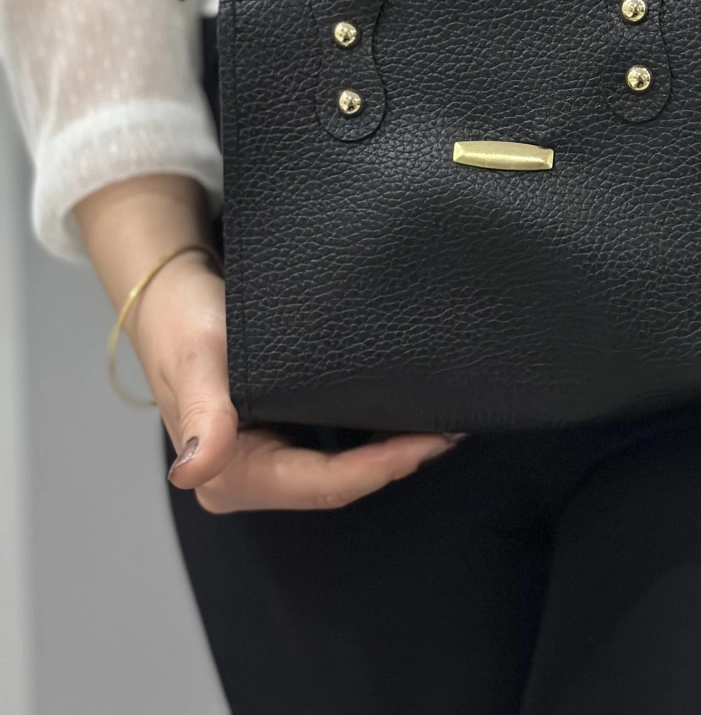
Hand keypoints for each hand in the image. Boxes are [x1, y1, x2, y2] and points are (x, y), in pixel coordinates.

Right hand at [77, 175, 458, 512]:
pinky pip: (331, 451)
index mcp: (225, 473)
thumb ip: (202, 412)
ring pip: (338, 472)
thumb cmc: (183, 318)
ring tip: (441, 426)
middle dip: (395, 463)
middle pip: (336, 485)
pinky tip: (404, 418)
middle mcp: (242, 478)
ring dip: (388, 454)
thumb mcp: (195, 357)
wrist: (173, 289)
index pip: (321, 484)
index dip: (380, 469)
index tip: (430, 443)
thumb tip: (194, 470)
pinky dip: (370, 440)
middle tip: (452, 431)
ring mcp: (259, 462)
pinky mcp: (273, 438)